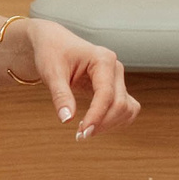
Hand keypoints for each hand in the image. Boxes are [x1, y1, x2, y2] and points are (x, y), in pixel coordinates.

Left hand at [19, 19, 140, 139]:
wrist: (54, 43)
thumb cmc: (52, 53)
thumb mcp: (52, 73)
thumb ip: (60, 96)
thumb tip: (67, 119)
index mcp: (103, 59)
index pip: (106, 94)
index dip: (96, 116)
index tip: (82, 133)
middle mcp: (115, 68)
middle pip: (119, 104)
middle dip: (102, 123)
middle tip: (79, 136)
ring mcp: (118, 78)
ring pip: (127, 108)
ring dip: (111, 124)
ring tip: (86, 131)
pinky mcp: (116, 88)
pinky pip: (126, 109)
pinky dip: (115, 121)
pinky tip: (96, 125)